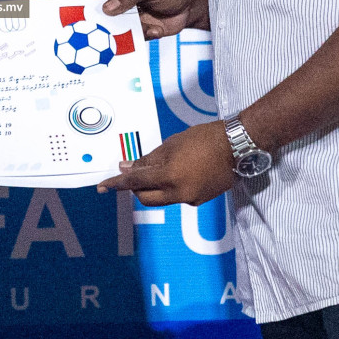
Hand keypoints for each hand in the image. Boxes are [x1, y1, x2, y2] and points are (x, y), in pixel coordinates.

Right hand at [80, 0, 207, 38]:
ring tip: (138, 29)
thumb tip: (107, 8)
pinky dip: (139, 36)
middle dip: (100, 22)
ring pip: (112, 27)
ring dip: (122, 32)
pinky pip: (127, 37)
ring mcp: (124, 13)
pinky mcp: (134, 28)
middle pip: (99, 11)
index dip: (84, 2)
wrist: (192, 5)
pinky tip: (155, 29)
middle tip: (100, 30)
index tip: (79, 17)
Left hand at [96, 121, 237, 205]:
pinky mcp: (200, 200)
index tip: (102, 187)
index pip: (135, 182)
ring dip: (154, 188)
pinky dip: (172, 188)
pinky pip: (178, 197)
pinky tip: (182, 172)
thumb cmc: (202, 138)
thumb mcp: (171, 144)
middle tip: (134, 173)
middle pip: (146, 197)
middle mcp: (178, 193)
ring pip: (162, 199)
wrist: (237, 146)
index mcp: (169, 177)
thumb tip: (127, 167)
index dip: (117, 184)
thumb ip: (148, 159)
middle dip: (136, 188)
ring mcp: (191, 199)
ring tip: (161, 169)